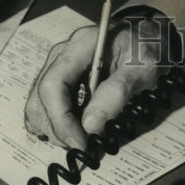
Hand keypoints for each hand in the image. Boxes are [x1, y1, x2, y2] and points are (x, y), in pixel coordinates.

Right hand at [24, 16, 169, 148]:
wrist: (147, 39)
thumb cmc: (146, 50)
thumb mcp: (141, 69)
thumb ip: (117, 93)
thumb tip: (89, 126)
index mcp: (80, 45)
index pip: (53, 84)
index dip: (62, 119)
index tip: (81, 142)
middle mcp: (62, 54)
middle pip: (41, 97)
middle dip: (59, 129)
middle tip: (85, 145)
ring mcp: (58, 66)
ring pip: (38, 105)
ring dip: (56, 129)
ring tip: (83, 138)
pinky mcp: (60, 79)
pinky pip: (44, 106)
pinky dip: (55, 124)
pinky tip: (76, 129)